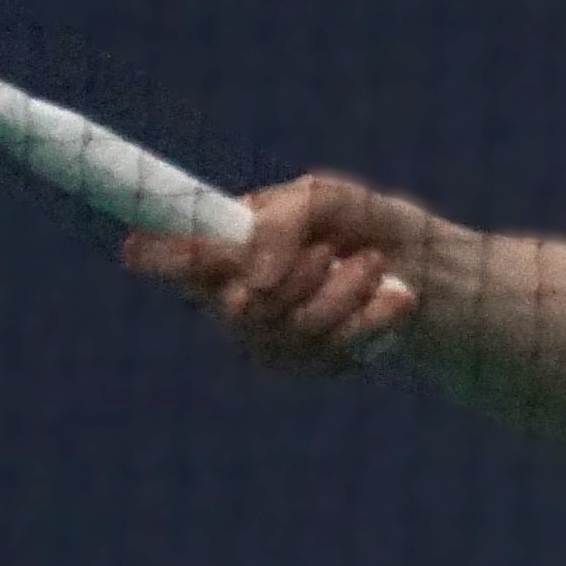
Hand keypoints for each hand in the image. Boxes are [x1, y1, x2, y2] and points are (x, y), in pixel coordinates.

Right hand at [125, 171, 424, 371]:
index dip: (159, 255)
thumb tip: (255, 282)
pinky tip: (389, 301)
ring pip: (289, 330)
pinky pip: (327, 352)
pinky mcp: (309, 366)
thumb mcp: (327, 199)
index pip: (184, 257)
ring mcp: (270, 339)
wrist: (432, 273)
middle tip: (329, 252)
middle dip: (296, 276)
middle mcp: (238, 298)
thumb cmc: (367, 226)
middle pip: (238, 308)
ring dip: (342, 292)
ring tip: (370, 267)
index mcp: (232, 247)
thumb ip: (281, 222)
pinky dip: (367, 319)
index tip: (133, 248)